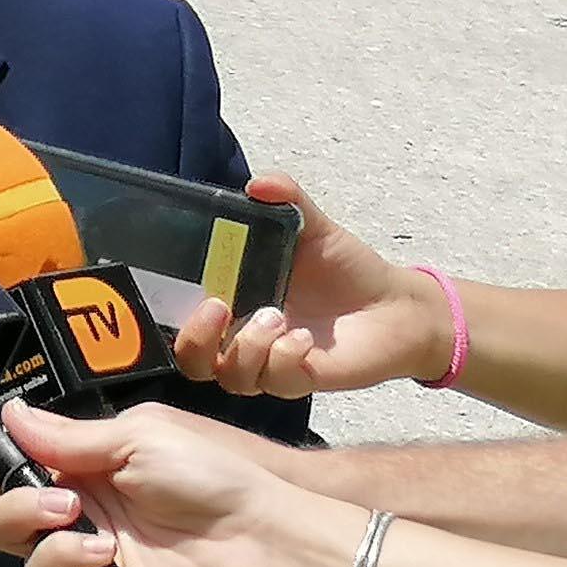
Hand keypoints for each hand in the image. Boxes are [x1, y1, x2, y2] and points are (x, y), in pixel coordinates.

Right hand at [0, 400, 358, 566]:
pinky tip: (98, 549)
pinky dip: (59, 556)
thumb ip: (69, 436)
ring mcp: (80, 545)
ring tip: (70, 509)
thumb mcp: (139, 436)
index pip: (13, 450)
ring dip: (24, 513)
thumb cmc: (210, 475)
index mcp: (83, 457)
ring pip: (7, 533)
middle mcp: (73, 499)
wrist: (260, 541)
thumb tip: (8, 414)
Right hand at [171, 174, 453, 397]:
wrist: (396, 304)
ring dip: (247, 348)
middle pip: (193, 362)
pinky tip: (305, 339)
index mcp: (235, 299)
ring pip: (231, 377)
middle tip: (218, 307)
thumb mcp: (312, 227)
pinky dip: (283, 358)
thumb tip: (257, 184)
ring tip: (278, 317)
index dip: (169, 312)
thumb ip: (287, 198)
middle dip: (195, 340)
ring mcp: (271, 362)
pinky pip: (276, 381)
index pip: (182, 317)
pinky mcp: (300, 380)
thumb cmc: (347, 268)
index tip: (179, 288)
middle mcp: (245, 336)